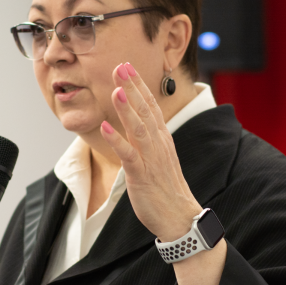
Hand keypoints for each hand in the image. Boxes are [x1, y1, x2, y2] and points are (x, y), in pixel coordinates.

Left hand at [99, 62, 202, 241]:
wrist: (179, 217)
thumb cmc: (166, 189)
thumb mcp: (159, 157)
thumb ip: (148, 139)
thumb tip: (138, 123)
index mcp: (161, 138)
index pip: (151, 105)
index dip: (139, 85)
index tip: (127, 66)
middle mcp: (158, 144)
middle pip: (145, 111)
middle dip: (133, 87)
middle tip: (121, 66)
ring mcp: (151, 159)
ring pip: (139, 129)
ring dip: (127, 109)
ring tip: (116, 90)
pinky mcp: (142, 175)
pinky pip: (129, 156)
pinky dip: (117, 141)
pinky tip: (105, 128)